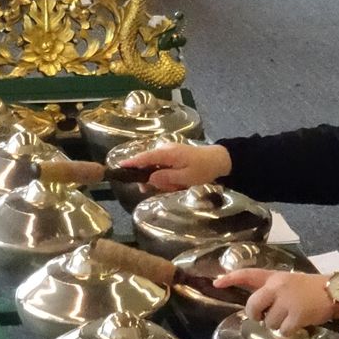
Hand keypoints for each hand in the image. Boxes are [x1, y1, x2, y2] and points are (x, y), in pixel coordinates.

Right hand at [114, 142, 229, 190]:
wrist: (219, 160)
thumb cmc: (203, 168)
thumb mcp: (185, 177)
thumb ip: (165, 178)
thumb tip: (148, 179)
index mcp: (167, 153)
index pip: (144, 158)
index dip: (131, 163)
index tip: (119, 167)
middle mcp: (165, 150)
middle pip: (148, 166)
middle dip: (154, 180)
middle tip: (170, 188)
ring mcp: (168, 153)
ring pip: (156, 170)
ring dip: (164, 181)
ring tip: (179, 185)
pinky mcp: (172, 157)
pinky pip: (163, 169)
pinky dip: (168, 178)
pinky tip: (179, 183)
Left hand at [214, 268, 336, 335]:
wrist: (336, 291)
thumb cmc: (312, 288)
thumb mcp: (289, 282)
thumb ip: (272, 290)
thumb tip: (255, 308)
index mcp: (275, 277)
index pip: (248, 274)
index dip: (230, 278)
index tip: (216, 283)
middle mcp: (278, 287)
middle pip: (252, 306)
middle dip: (257, 315)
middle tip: (266, 317)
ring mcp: (287, 301)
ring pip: (268, 322)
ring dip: (278, 324)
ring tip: (292, 317)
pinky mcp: (297, 315)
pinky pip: (282, 331)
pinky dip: (289, 332)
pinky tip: (299, 324)